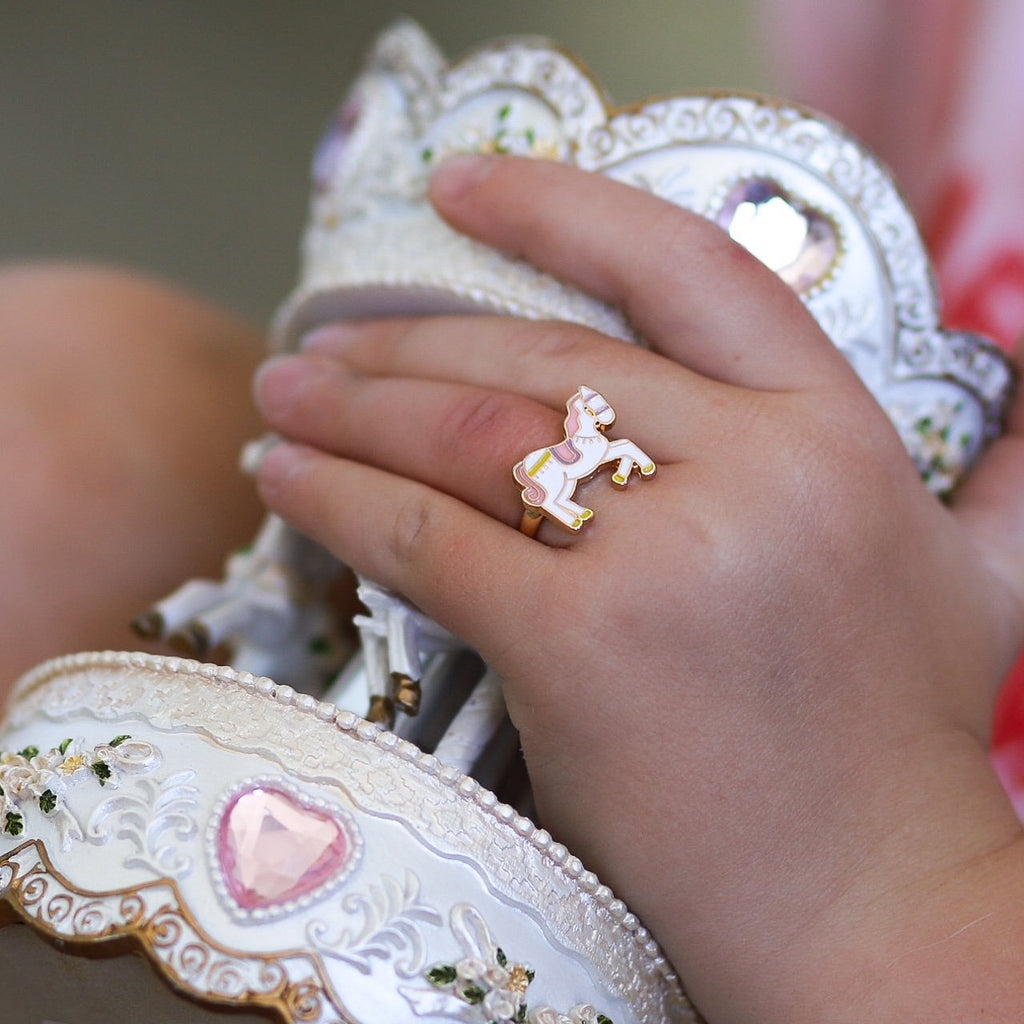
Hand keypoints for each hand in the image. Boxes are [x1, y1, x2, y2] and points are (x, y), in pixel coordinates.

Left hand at [254, 155, 1023, 1022]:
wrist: (865, 904)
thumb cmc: (901, 747)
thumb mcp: (978, 585)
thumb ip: (996, 483)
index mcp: (836, 431)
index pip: (682, 267)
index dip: (559, 210)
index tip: (460, 190)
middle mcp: (756, 469)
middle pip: (536, 361)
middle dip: (404, 345)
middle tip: (319, 345)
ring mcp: (667, 555)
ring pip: (465, 438)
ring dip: (352, 410)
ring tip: (284, 400)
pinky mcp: (582, 644)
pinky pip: (428, 540)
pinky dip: (341, 503)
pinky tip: (289, 482)